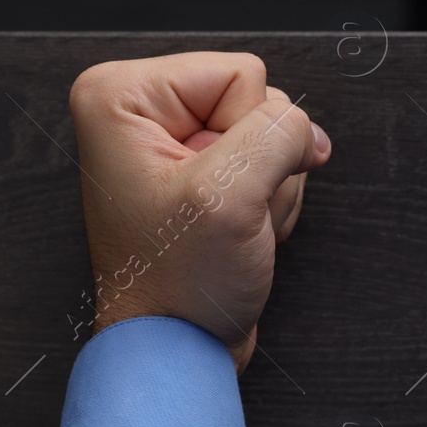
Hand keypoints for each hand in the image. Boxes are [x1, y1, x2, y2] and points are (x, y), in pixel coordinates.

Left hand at [68, 51, 330, 371]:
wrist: (174, 352)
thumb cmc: (175, 288)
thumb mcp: (229, 197)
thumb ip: (278, 134)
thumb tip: (305, 127)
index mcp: (120, 97)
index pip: (239, 74)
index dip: (247, 136)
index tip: (213, 188)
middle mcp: (138, 113)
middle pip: (255, 101)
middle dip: (259, 165)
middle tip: (225, 214)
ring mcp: (170, 146)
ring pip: (267, 137)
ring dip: (266, 190)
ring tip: (228, 230)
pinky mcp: (196, 176)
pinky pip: (265, 165)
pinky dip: (266, 204)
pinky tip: (237, 235)